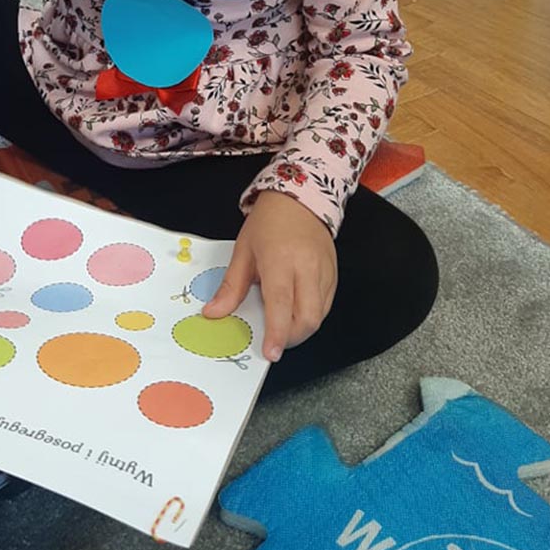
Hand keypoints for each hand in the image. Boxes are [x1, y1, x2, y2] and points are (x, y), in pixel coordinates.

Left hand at [203, 190, 337, 362]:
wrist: (299, 198)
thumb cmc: (268, 222)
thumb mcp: (243, 251)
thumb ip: (231, 287)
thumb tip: (214, 313)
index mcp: (280, 260)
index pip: (281, 305)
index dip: (277, 333)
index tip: (270, 352)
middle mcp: (307, 268)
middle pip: (308, 318)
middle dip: (291, 337)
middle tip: (273, 340)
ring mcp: (325, 272)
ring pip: (320, 316)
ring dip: (301, 328)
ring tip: (283, 325)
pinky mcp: (334, 274)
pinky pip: (326, 305)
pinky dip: (311, 315)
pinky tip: (296, 310)